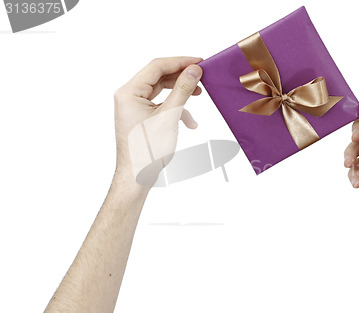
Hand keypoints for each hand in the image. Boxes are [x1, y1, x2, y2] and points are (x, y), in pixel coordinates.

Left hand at [113, 57, 202, 186]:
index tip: (200, 62)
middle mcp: (128, 96)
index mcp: (129, 92)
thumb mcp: (169, 116)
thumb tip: (194, 70)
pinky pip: (161, 105)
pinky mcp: (141, 117)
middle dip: (182, 77)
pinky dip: (176, 109)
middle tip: (202, 76)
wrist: (138, 177)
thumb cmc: (148, 151)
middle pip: (159, 77)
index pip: (157, 67)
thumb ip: (182, 90)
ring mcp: (134, 107)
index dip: (180, 62)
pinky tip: (189, 122)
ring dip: (181, 94)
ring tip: (199, 95)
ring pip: (162, 91)